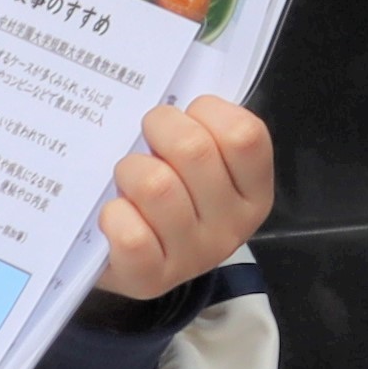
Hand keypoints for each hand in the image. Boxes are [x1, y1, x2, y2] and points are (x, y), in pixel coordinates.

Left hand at [97, 99, 276, 299]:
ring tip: (127, 179)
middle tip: (147, 139)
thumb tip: (168, 89)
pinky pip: (131, 235)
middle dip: (157, 129)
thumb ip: (201, 128)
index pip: (244, 134)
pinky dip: (114, 216)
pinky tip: (115, 213)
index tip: (188, 118)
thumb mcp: (198, 162)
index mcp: (253, 191)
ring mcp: (194, 256)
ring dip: (129, 170)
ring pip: (157, 186)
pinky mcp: (152, 279)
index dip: (207, 111)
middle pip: (194, 150)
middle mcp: (232, 226)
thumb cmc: (168, 193)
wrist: (131, 259)